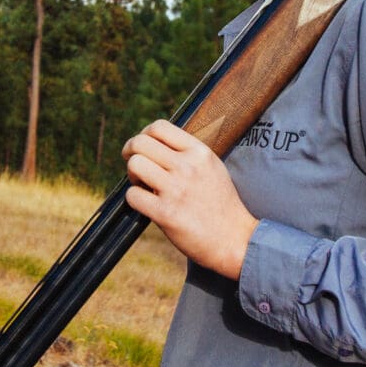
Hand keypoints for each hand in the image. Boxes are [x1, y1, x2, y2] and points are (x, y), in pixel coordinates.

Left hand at [121, 120, 258, 279]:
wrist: (235, 239)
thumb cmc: (220, 204)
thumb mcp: (212, 167)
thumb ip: (188, 153)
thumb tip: (156, 143)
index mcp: (200, 152)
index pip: (159, 126)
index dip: (143, 134)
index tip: (142, 148)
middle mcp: (188, 167)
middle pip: (140, 143)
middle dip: (131, 153)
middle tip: (136, 167)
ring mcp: (176, 189)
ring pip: (134, 165)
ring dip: (133, 176)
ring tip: (144, 186)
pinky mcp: (166, 213)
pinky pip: (133, 195)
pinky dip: (134, 199)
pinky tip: (146, 204)